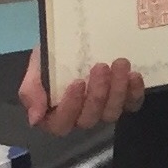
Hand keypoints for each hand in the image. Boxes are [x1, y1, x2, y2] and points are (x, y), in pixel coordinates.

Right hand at [18, 48, 144, 136]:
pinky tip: (134, 75)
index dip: (71, 106)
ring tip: (119, 64)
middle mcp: (81, 117)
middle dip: (97, 93)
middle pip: (90, 118)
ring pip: (112, 112)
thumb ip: (31, 92)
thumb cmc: (51, 59)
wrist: (72, 44)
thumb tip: (35, 119)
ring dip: (118, 89)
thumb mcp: (36, 70)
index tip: (77, 82)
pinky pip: (132, 104)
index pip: (62, 123)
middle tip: (100, 67)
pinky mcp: (124, 101)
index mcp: (56, 115)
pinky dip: (135, 92)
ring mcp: (104, 110)